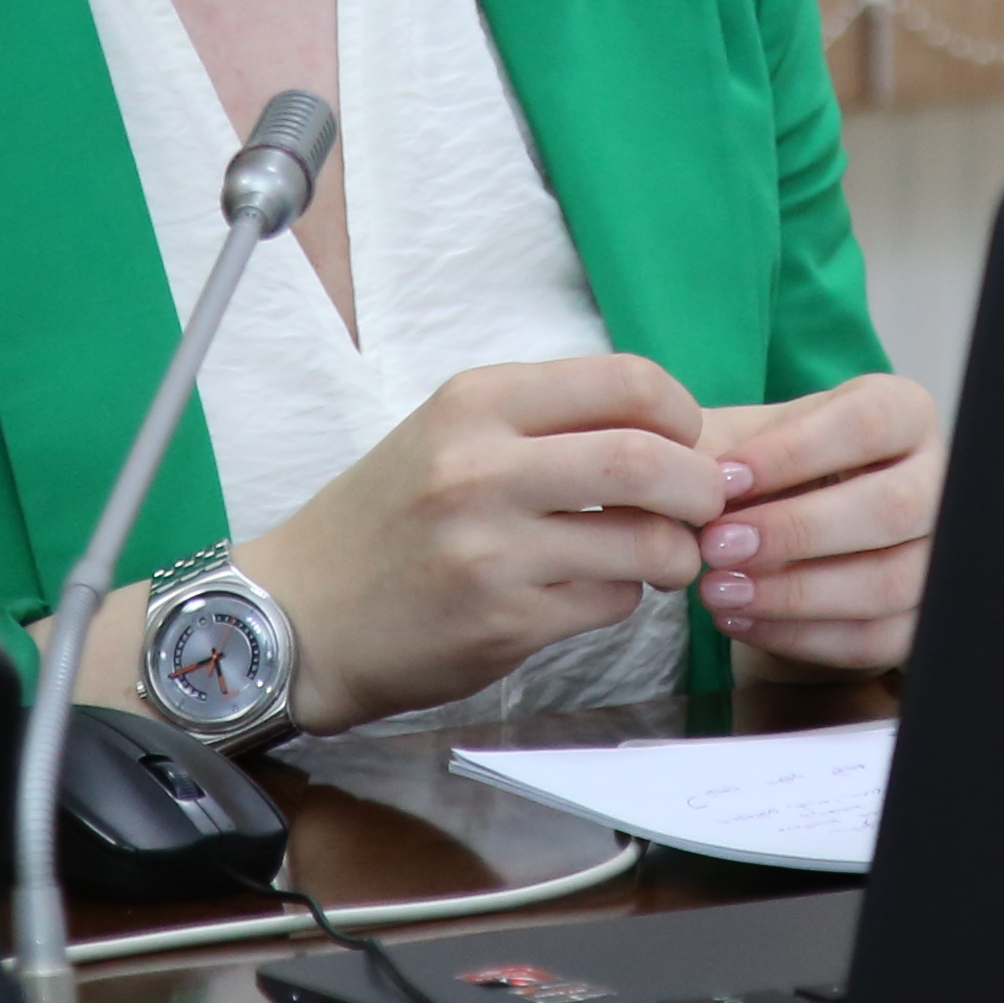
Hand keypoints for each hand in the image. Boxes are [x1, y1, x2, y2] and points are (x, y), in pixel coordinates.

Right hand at [226, 354, 732, 729]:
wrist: (300, 616)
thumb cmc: (387, 519)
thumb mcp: (452, 435)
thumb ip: (549, 422)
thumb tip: (674, 432)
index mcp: (476, 402)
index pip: (626, 380)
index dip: (681, 412)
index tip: (688, 438)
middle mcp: (482, 467)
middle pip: (649, 461)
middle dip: (702, 487)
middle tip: (704, 505)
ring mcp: (493, 550)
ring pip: (645, 542)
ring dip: (674, 553)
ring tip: (660, 555)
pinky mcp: (503, 622)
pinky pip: (611, 601)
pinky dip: (625, 596)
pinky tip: (594, 590)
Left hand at [689, 373, 942, 675]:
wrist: (793, 533)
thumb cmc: (772, 473)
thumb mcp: (743, 441)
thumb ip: (712, 448)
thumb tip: (679, 471)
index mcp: (903, 414)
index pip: (867, 424)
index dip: (794, 453)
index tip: (723, 479)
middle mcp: (939, 480)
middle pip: (892, 508)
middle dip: (797, 531)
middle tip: (717, 545)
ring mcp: (941, 554)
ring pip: (890, 582)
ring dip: (796, 594)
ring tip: (719, 592)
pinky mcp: (923, 618)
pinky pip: (876, 638)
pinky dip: (802, 638)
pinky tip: (742, 622)